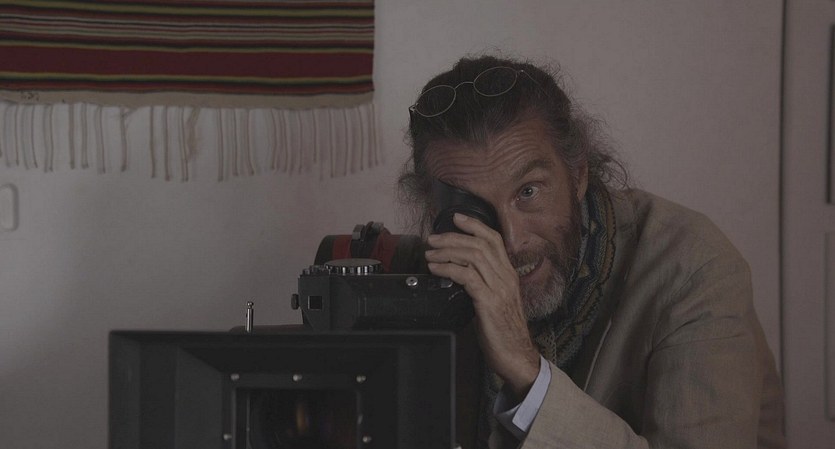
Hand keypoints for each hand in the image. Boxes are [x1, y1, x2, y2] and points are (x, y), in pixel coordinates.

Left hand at [425, 213, 539, 400]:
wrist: (516, 355)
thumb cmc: (503, 331)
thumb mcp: (495, 300)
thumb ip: (483, 284)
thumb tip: (460, 273)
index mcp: (508, 274)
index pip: (494, 240)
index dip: (475, 225)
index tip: (457, 217)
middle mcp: (506, 277)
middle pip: (480, 244)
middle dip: (454, 237)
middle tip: (434, 238)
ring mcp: (498, 289)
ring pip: (473, 257)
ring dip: (447, 251)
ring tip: (430, 253)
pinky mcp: (489, 302)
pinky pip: (467, 277)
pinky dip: (448, 268)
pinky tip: (436, 268)